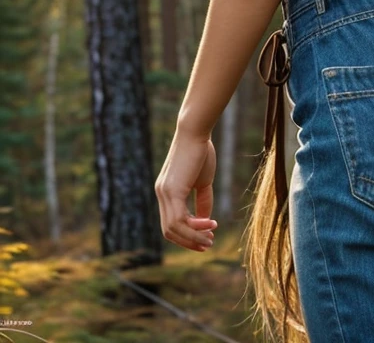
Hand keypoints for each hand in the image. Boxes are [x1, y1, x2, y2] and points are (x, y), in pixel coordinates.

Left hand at [155, 126, 217, 251]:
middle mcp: (161, 194)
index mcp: (166, 191)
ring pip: (173, 228)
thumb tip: (205, 222)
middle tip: (208, 244)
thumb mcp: (203, 181)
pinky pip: (179, 219)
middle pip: (169, 231)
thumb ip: (202, 201)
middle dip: (189, 241)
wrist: (196, 131)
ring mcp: (164, 193)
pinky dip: (194, 227)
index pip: (170, 223)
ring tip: (211, 237)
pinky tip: (211, 224)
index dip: (186, 235)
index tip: (205, 238)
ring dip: (193, 237)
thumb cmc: (201, 151)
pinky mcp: (172, 190)